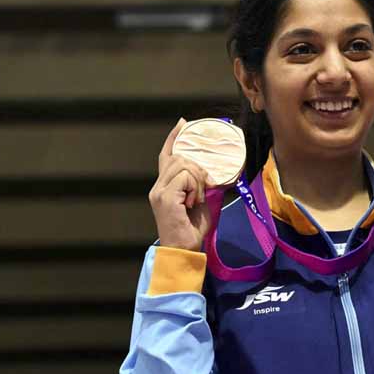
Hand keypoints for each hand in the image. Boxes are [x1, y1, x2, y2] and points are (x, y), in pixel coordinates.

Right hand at [149, 118, 212, 250]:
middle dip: (198, 168)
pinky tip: (193, 202)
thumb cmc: (192, 230)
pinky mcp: (165, 197)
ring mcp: (159, 191)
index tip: (183, 124)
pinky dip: (195, 187)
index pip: (166, 156)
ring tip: (197, 198)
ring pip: (183, 165)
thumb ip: (202, 186)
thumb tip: (215, 173)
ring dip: (198, 180)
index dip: (174, 138)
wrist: (183, 250)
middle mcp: (157, 187)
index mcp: (163, 187)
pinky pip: (185, 177)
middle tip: (205, 186)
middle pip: (179, 158)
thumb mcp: (201, 202)